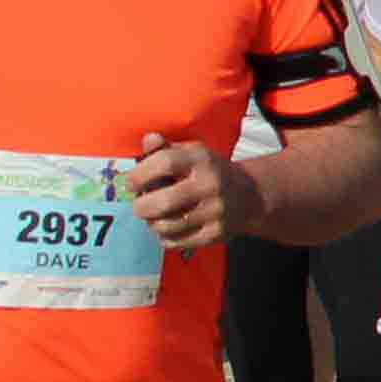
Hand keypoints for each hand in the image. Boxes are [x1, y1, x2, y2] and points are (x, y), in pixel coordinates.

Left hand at [124, 131, 231, 251]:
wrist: (250, 196)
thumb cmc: (209, 171)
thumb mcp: (192, 153)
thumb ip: (165, 148)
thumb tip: (148, 140)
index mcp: (202, 160)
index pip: (165, 163)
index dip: (140, 174)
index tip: (130, 183)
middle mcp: (210, 185)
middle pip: (163, 202)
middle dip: (141, 206)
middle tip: (139, 205)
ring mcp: (214, 212)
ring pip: (166, 226)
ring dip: (152, 223)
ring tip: (154, 216)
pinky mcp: (215, 234)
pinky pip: (176, 242)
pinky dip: (165, 237)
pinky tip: (169, 227)